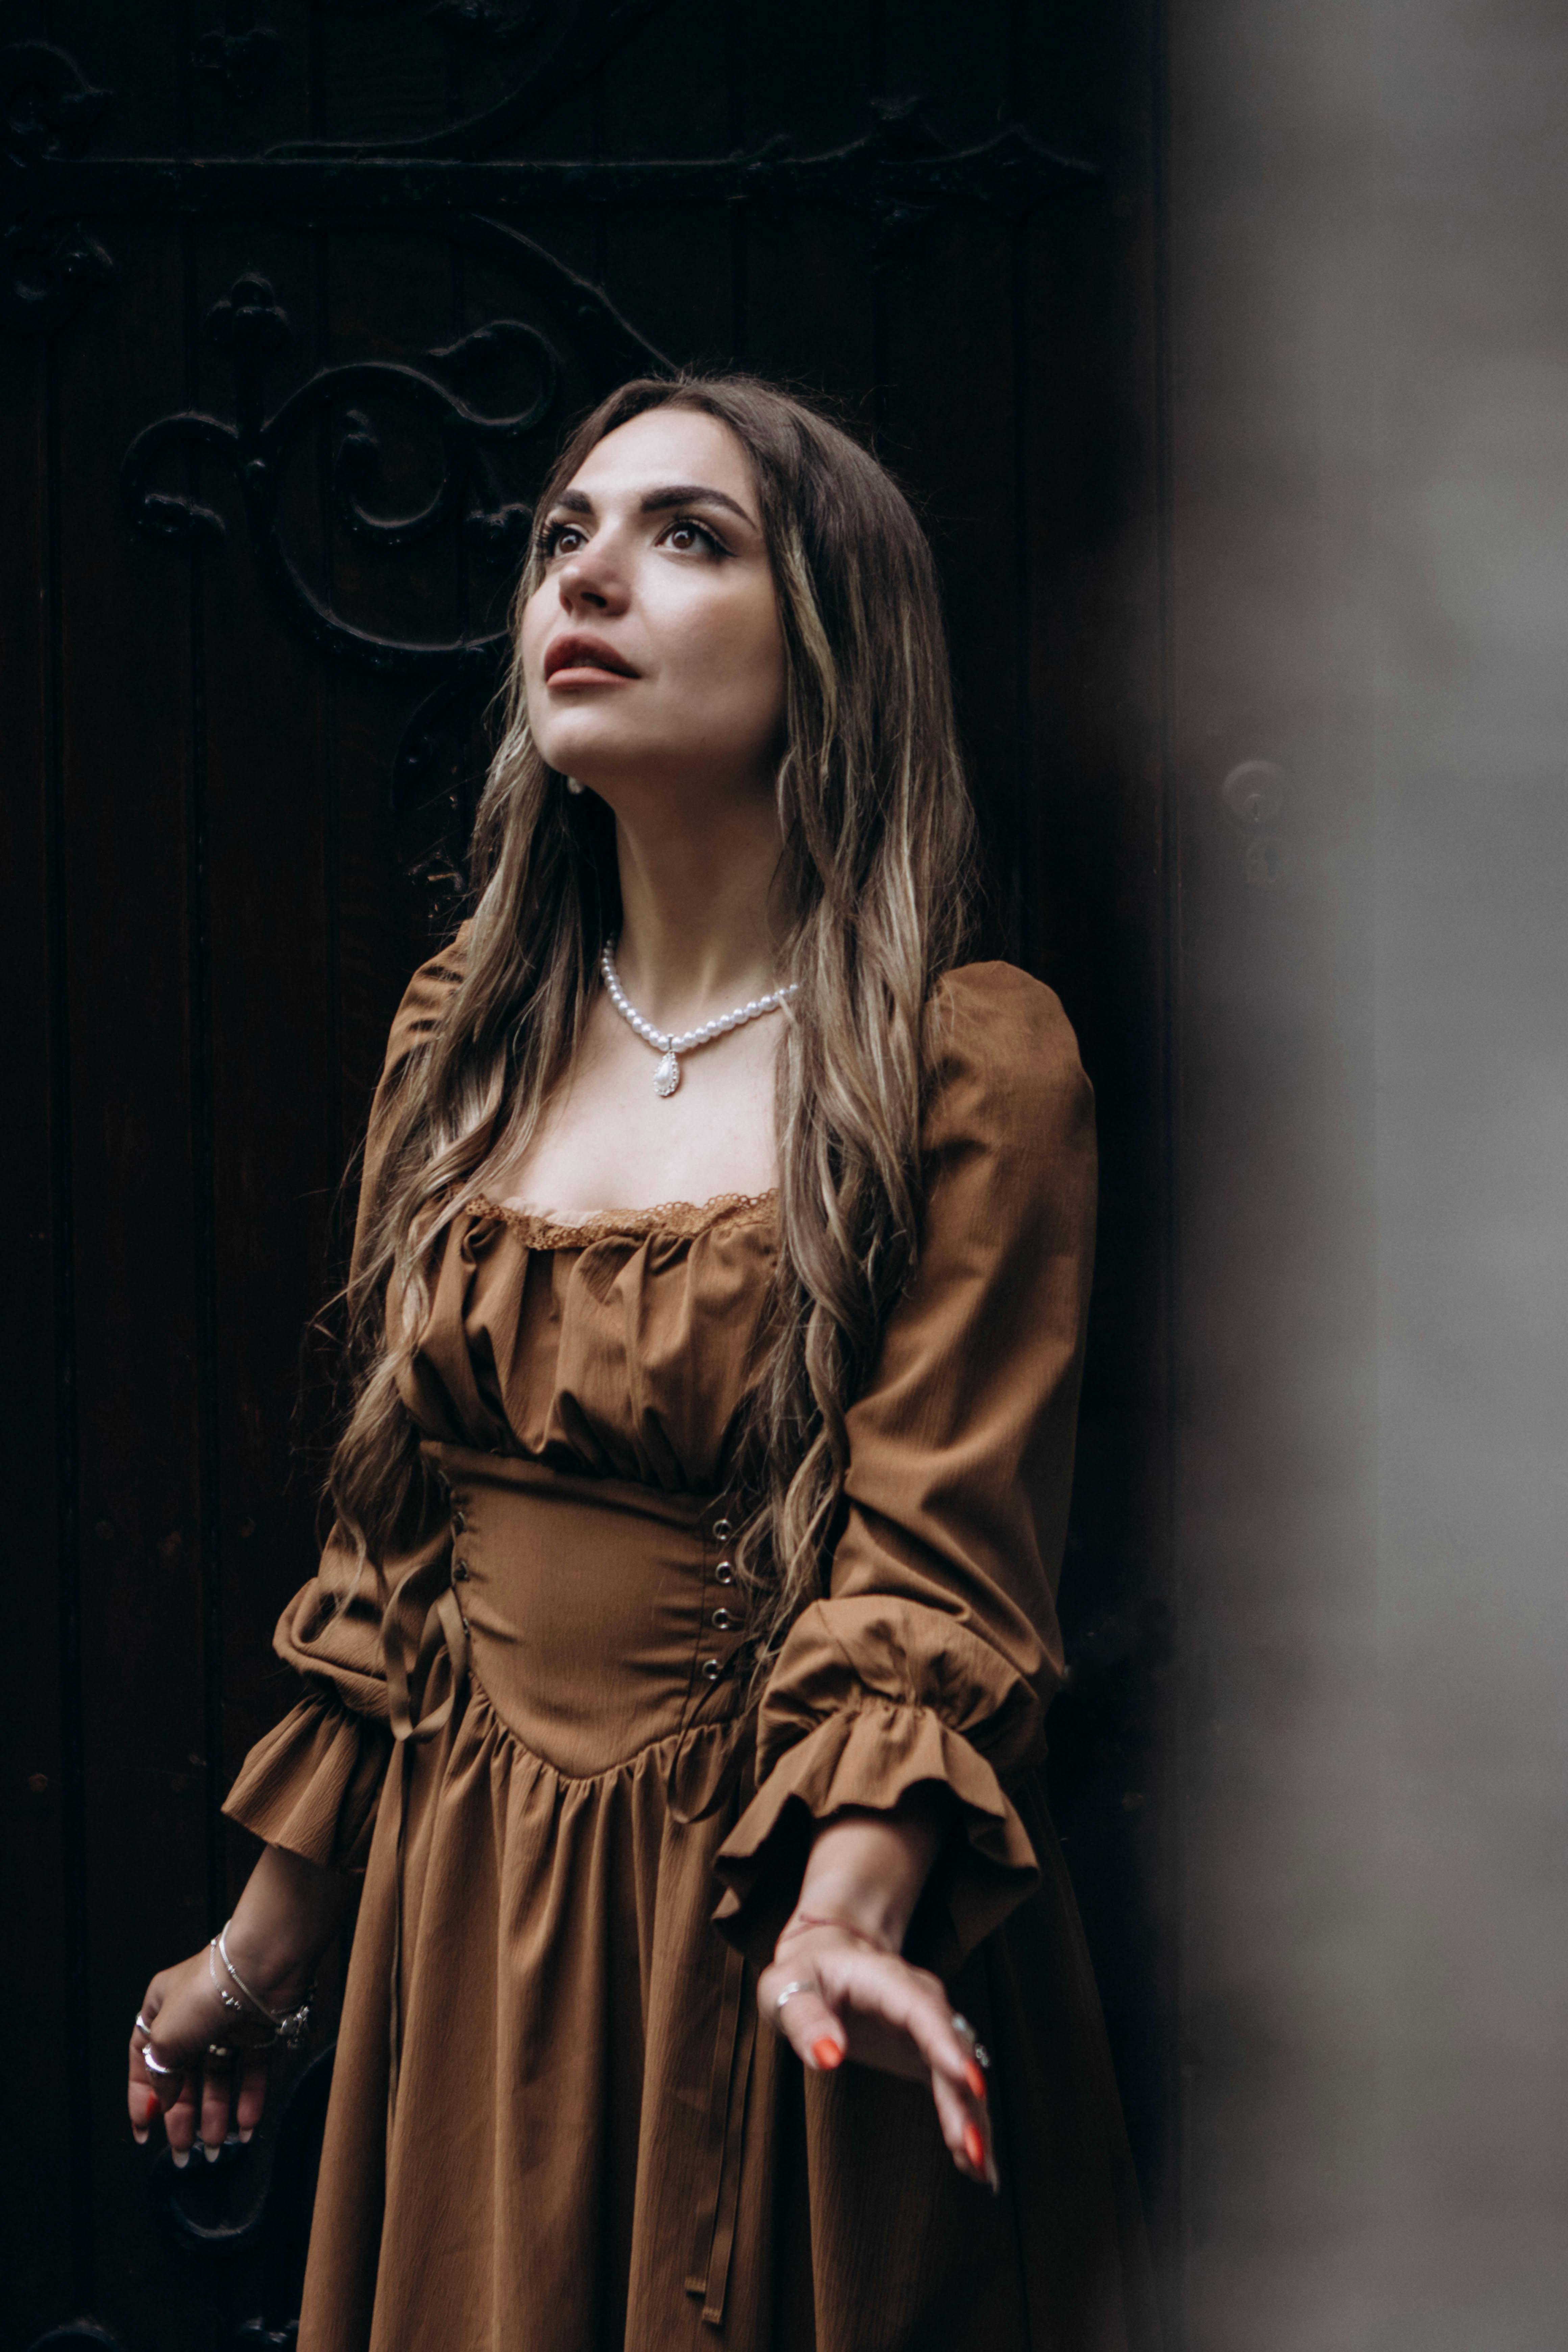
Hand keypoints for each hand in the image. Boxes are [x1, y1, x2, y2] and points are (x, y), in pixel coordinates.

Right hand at [128, 1844, 348, 2162]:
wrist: (264, 1963)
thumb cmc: (207, 1991)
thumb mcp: (166, 2038)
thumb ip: (160, 2074)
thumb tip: (164, 2100)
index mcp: (160, 2009)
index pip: (144, 2060)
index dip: (142, 2098)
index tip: (145, 2133)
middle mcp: (193, 2017)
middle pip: (185, 2076)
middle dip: (185, 2116)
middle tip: (187, 2154)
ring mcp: (227, 2023)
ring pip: (219, 2077)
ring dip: (217, 2113)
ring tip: (218, 2147)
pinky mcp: (259, 2029)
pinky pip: (251, 2070)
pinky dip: (248, 2100)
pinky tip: (245, 2127)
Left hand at [757, 1918, 998, 2190]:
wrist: (830, 1957)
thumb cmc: (805, 1975)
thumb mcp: (788, 1988)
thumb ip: (805, 2020)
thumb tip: (827, 2057)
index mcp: (888, 1980)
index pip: (924, 2012)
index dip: (947, 2047)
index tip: (970, 2083)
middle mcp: (920, 2002)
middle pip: (952, 2050)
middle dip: (965, 2100)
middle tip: (972, 2150)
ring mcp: (930, 2030)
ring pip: (960, 2076)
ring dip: (972, 2120)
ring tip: (981, 2170)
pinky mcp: (929, 2055)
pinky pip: (955, 2090)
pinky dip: (967, 2123)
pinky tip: (978, 2166)